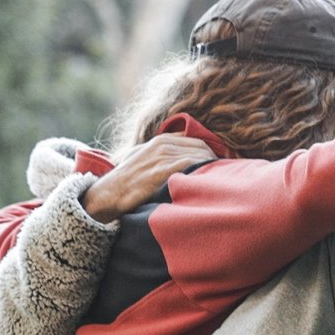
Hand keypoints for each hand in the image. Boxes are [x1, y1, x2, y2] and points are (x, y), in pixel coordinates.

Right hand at [82, 134, 215, 223]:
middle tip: (224, 178)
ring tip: (220, 184)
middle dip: (216, 163)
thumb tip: (185, 160)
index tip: (219, 168)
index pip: (199, 142)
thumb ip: (161, 155)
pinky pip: (192, 167)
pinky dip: (203, 175)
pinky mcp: (163, 169)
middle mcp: (164, 144)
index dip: (211, 155)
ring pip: (200, 158)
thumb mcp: (143, 159)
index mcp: (162, 140)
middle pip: (203, 149)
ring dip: (213, 170)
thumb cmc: (126, 180)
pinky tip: (208, 187)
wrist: (110, 194)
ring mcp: (164, 156)